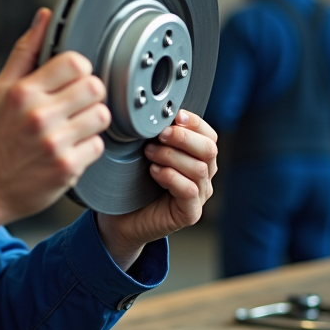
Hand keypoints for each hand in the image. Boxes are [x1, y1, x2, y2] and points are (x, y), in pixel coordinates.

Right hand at [0, 9, 110, 228]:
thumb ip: (25, 52)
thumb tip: (44, 17)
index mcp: (23, 92)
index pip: (75, 62)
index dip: (79, 69)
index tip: (71, 80)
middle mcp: (39, 116)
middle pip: (95, 87)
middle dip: (89, 94)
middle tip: (75, 104)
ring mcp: (55, 143)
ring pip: (102, 116)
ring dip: (92, 121)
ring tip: (73, 127)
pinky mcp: (66, 169)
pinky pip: (98, 147)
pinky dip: (88, 148)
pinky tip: (70, 149)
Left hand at [95, 110, 217, 269]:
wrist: (121, 218)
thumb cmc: (134, 182)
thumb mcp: (147, 151)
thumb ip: (157, 135)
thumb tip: (157, 110)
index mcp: (198, 157)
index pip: (208, 135)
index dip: (193, 122)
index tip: (173, 116)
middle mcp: (204, 175)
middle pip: (209, 149)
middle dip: (182, 137)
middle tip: (159, 135)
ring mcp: (200, 196)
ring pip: (198, 169)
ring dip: (171, 156)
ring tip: (149, 154)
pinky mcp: (190, 213)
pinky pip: (189, 191)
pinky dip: (171, 177)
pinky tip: (154, 172)